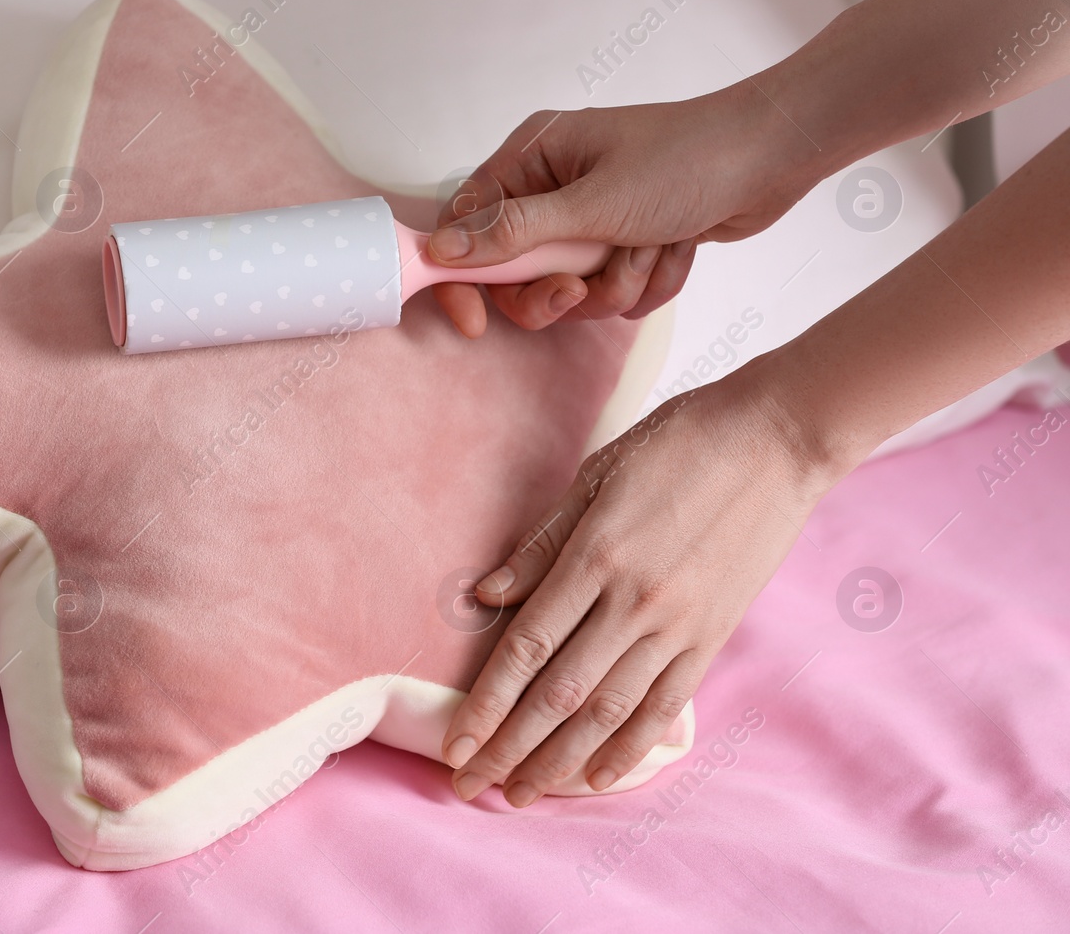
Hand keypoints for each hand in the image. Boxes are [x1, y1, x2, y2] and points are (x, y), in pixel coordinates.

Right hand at [430, 86, 818, 336]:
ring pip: (571, 289)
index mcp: (533, 158)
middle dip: (560, 290)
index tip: (472, 320)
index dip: (461, 276)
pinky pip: (613, 290)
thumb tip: (440, 249)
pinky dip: (647, 281)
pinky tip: (677, 248)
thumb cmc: (687, 161)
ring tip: (651, 249)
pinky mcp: (628, 240)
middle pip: (518, 272)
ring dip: (614, 285)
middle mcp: (555, 186)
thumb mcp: (593, 204)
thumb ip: (514, 233)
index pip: (466, 224)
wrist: (774, 157)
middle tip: (583, 286)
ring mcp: (593, 216)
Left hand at [440, 364, 837, 804]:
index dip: (486, 704)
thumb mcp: (596, 475)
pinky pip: (664, 704)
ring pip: (608, 711)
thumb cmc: (678, 444)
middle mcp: (633, 602)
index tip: (454, 745)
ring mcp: (678, 625)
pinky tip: (597, 776)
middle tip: (471, 787)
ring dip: (559, 760)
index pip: (526, 648)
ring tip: (522, 794)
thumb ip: (541, 544)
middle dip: (509, 747)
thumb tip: (483, 595)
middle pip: (558, 693)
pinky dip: (629, 746)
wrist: (778, 438)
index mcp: (595, 557)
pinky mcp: (713, 635)